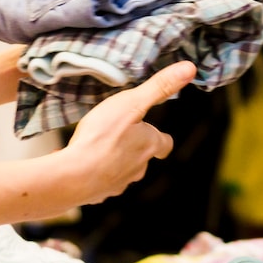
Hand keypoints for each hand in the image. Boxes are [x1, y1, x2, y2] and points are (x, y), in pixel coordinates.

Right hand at [63, 60, 196, 204]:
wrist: (72, 176)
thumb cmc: (102, 137)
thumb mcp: (131, 103)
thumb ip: (159, 87)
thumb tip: (189, 69)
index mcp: (150, 145)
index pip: (165, 143)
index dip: (160, 137)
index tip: (153, 130)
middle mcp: (139, 168)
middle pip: (144, 159)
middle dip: (135, 148)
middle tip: (120, 136)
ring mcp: (118, 184)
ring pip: (122, 172)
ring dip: (114, 162)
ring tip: (99, 150)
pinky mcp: (97, 194)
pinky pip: (99, 184)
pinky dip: (94, 175)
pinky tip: (81, 165)